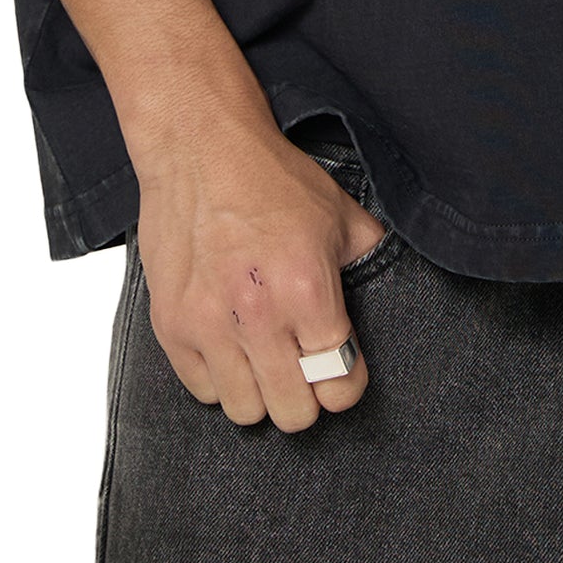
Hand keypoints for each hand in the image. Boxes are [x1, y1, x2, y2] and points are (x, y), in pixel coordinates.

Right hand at [132, 108, 390, 431]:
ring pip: (245, 411)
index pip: (339, 382)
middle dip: (307, 397)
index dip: (346, 384)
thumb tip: (392, 293)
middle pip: (293, 412)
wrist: (199, 149)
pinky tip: (230, 347)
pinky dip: (219, 379)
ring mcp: (207, 324)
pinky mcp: (171, 324)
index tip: (342, 373)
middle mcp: (256, 314)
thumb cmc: (270, 178)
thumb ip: (370, 261)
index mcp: (306, 288)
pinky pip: (201, 390)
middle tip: (304, 370)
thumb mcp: (341, 214)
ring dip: (261, 392)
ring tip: (265, 360)